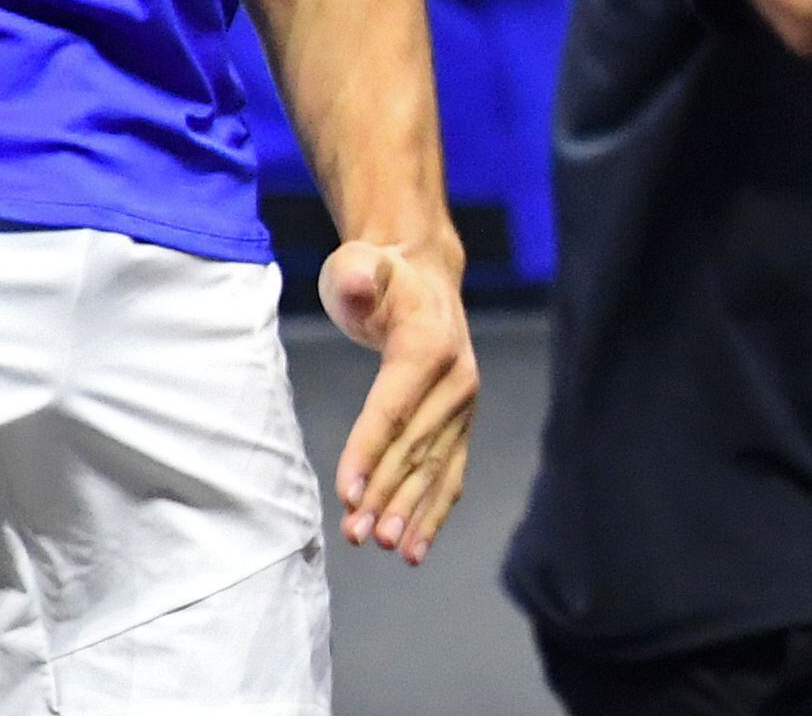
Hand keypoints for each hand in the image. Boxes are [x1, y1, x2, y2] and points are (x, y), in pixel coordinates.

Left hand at [321, 236, 476, 565]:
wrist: (424, 275)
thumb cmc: (382, 273)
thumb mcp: (361, 261)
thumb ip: (358, 273)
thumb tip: (357, 281)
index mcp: (430, 341)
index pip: (395, 406)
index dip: (370, 449)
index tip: (348, 492)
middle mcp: (457, 378)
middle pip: (416, 445)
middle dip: (386, 494)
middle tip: (357, 534)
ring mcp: (463, 406)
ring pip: (434, 468)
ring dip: (409, 512)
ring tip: (383, 547)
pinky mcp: (460, 425)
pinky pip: (448, 475)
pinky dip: (432, 513)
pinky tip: (413, 549)